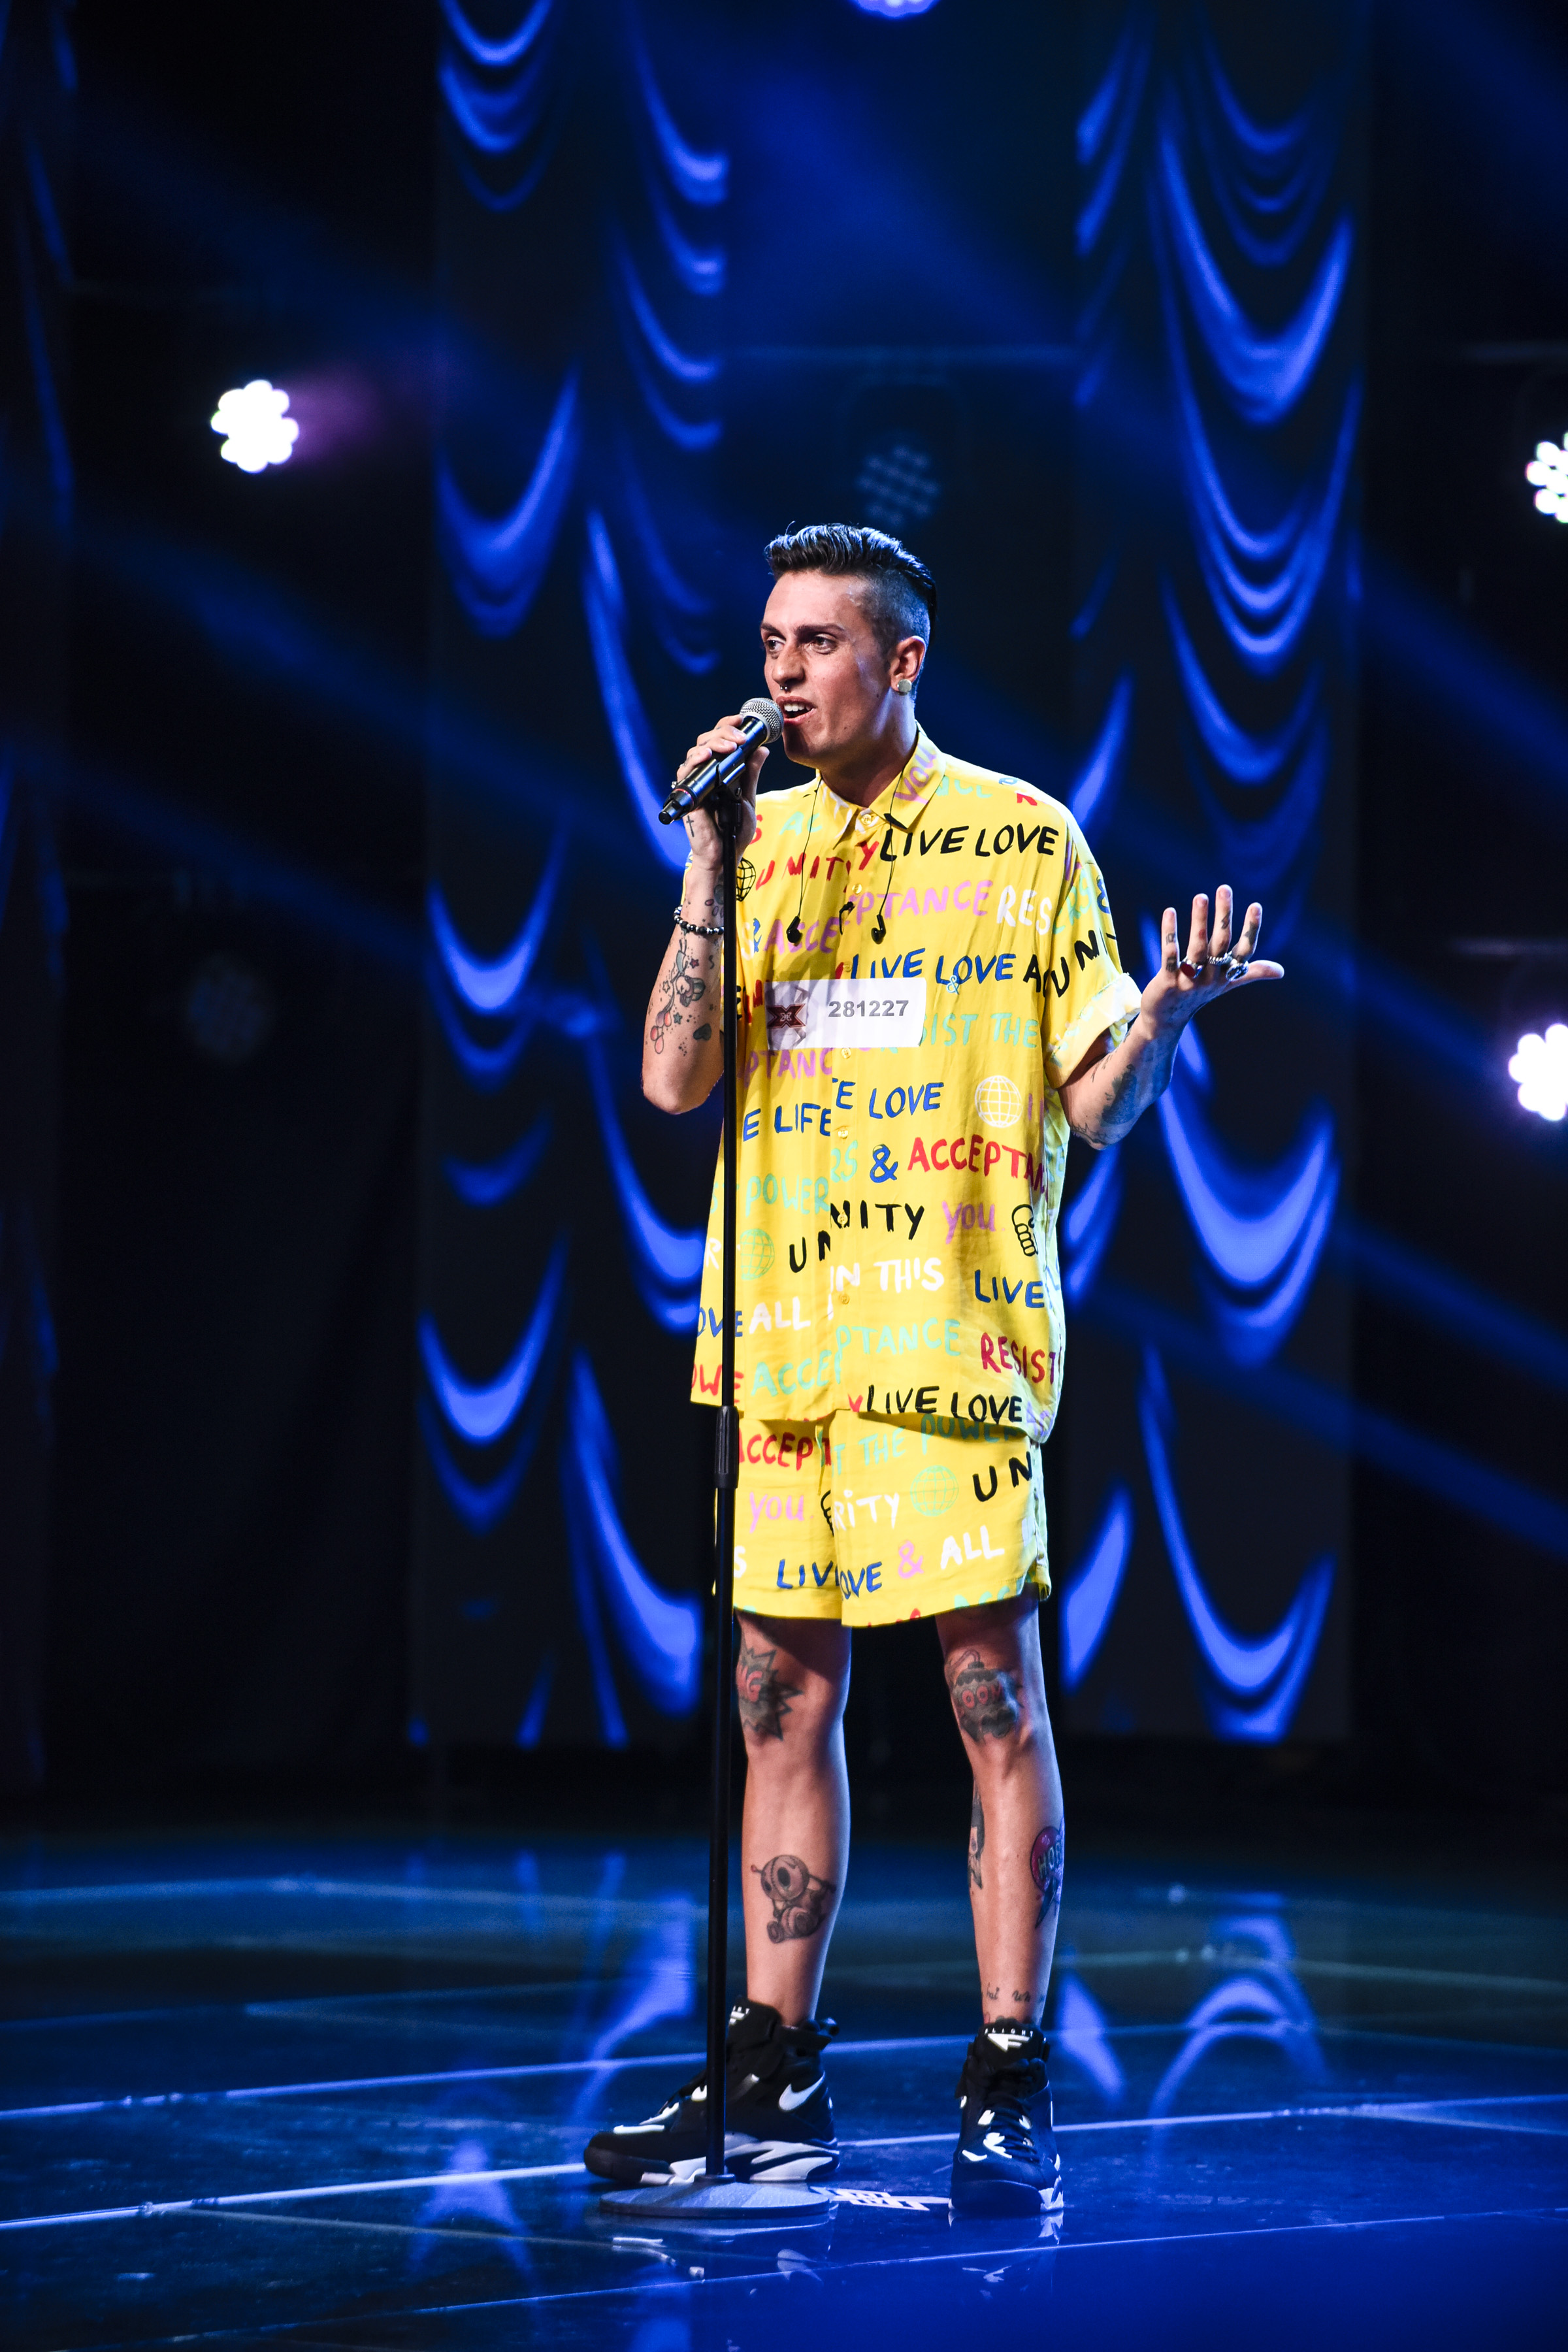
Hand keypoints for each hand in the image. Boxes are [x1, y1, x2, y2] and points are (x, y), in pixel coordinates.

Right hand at [676, 717, 767, 870]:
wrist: (725, 854)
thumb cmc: (733, 830)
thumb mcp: (748, 797)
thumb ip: (752, 774)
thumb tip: (762, 750)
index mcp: (718, 771)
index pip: (719, 740)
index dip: (728, 726)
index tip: (743, 719)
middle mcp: (704, 773)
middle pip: (707, 740)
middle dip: (724, 732)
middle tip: (740, 736)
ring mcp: (695, 782)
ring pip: (697, 751)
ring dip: (714, 742)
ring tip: (730, 745)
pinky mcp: (687, 793)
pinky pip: (686, 770)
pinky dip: (696, 760)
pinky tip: (708, 756)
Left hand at [1137, 888, 1282, 1038]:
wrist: (1166, 1020)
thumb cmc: (1198, 995)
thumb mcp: (1226, 983)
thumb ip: (1251, 972)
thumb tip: (1281, 971)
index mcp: (1226, 974)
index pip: (1244, 950)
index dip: (1250, 929)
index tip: (1255, 906)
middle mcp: (1211, 977)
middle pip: (1220, 943)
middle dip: (1224, 916)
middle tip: (1224, 889)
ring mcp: (1190, 981)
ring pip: (1197, 948)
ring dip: (1199, 922)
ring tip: (1200, 897)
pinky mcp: (1168, 982)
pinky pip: (1170, 956)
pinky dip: (1170, 934)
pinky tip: (1169, 912)